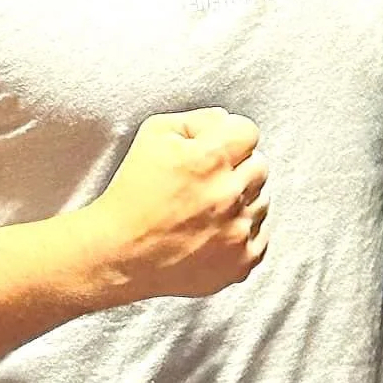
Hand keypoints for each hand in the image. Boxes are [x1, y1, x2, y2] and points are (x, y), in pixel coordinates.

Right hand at [90, 109, 269, 303]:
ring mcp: (238, 232)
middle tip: (207, 181)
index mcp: (210, 159)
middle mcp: (229, 195)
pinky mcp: (240, 262)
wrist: (119, 254)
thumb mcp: (154, 133)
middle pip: (260, 166)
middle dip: (237, 168)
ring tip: (208, 209)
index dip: (231, 137)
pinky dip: (242, 233)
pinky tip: (213, 232)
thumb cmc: (131, 192)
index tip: (216, 149)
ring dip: (241, 200)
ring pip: (262, 201)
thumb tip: (225, 123)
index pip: (249, 132)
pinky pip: (261, 236)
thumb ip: (199, 119)